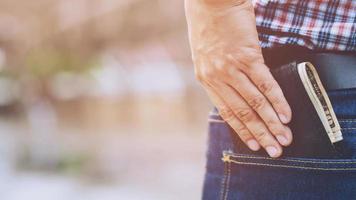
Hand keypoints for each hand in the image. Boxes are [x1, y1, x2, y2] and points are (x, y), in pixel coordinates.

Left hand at [185, 0, 292, 156]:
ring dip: (271, 123)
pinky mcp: (247, 56)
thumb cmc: (209, 27)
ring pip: (254, 102)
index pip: (226, 112)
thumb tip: (239, 94)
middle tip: (274, 150)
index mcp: (206, 80)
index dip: (242, 130)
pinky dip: (277, 100)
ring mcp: (231, 68)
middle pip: (242, 112)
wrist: (210, 2)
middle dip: (260, 134)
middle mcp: (217, 78)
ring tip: (283, 138)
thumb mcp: (207, 57)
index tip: (254, 145)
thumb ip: (221, 77)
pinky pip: (265, 83)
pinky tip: (286, 114)